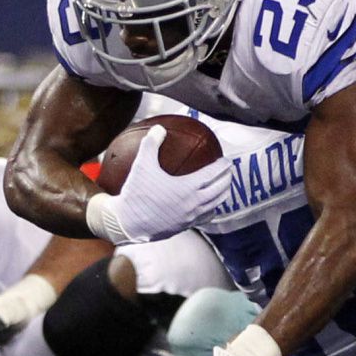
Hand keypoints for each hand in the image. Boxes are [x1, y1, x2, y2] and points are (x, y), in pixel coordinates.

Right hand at [91, 125, 231, 242]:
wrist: (127, 223)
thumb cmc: (136, 194)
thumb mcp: (142, 165)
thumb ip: (151, 144)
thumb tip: (159, 128)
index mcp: (188, 188)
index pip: (213, 175)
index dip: (222, 166)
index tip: (226, 160)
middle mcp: (193, 204)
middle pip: (220, 190)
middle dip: (227, 179)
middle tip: (228, 171)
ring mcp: (190, 217)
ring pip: (215, 205)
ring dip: (223, 194)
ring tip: (223, 186)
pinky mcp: (184, 227)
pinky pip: (205, 217)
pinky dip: (211, 209)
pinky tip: (208, 206)